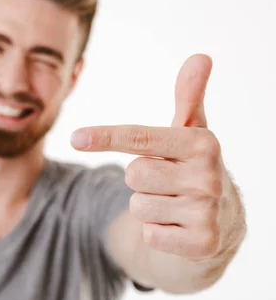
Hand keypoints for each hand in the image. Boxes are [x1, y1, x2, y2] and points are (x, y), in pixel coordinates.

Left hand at [70, 54, 243, 260]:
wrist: (224, 221)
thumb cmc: (193, 168)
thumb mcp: (191, 134)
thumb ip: (189, 97)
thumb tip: (200, 56)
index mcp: (202, 143)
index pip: (140, 138)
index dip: (105, 136)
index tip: (75, 138)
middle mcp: (208, 176)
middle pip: (133, 175)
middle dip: (141, 180)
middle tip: (166, 181)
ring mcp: (207, 211)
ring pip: (137, 206)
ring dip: (147, 207)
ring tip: (174, 203)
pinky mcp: (202, 243)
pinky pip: (149, 234)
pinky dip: (157, 231)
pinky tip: (178, 226)